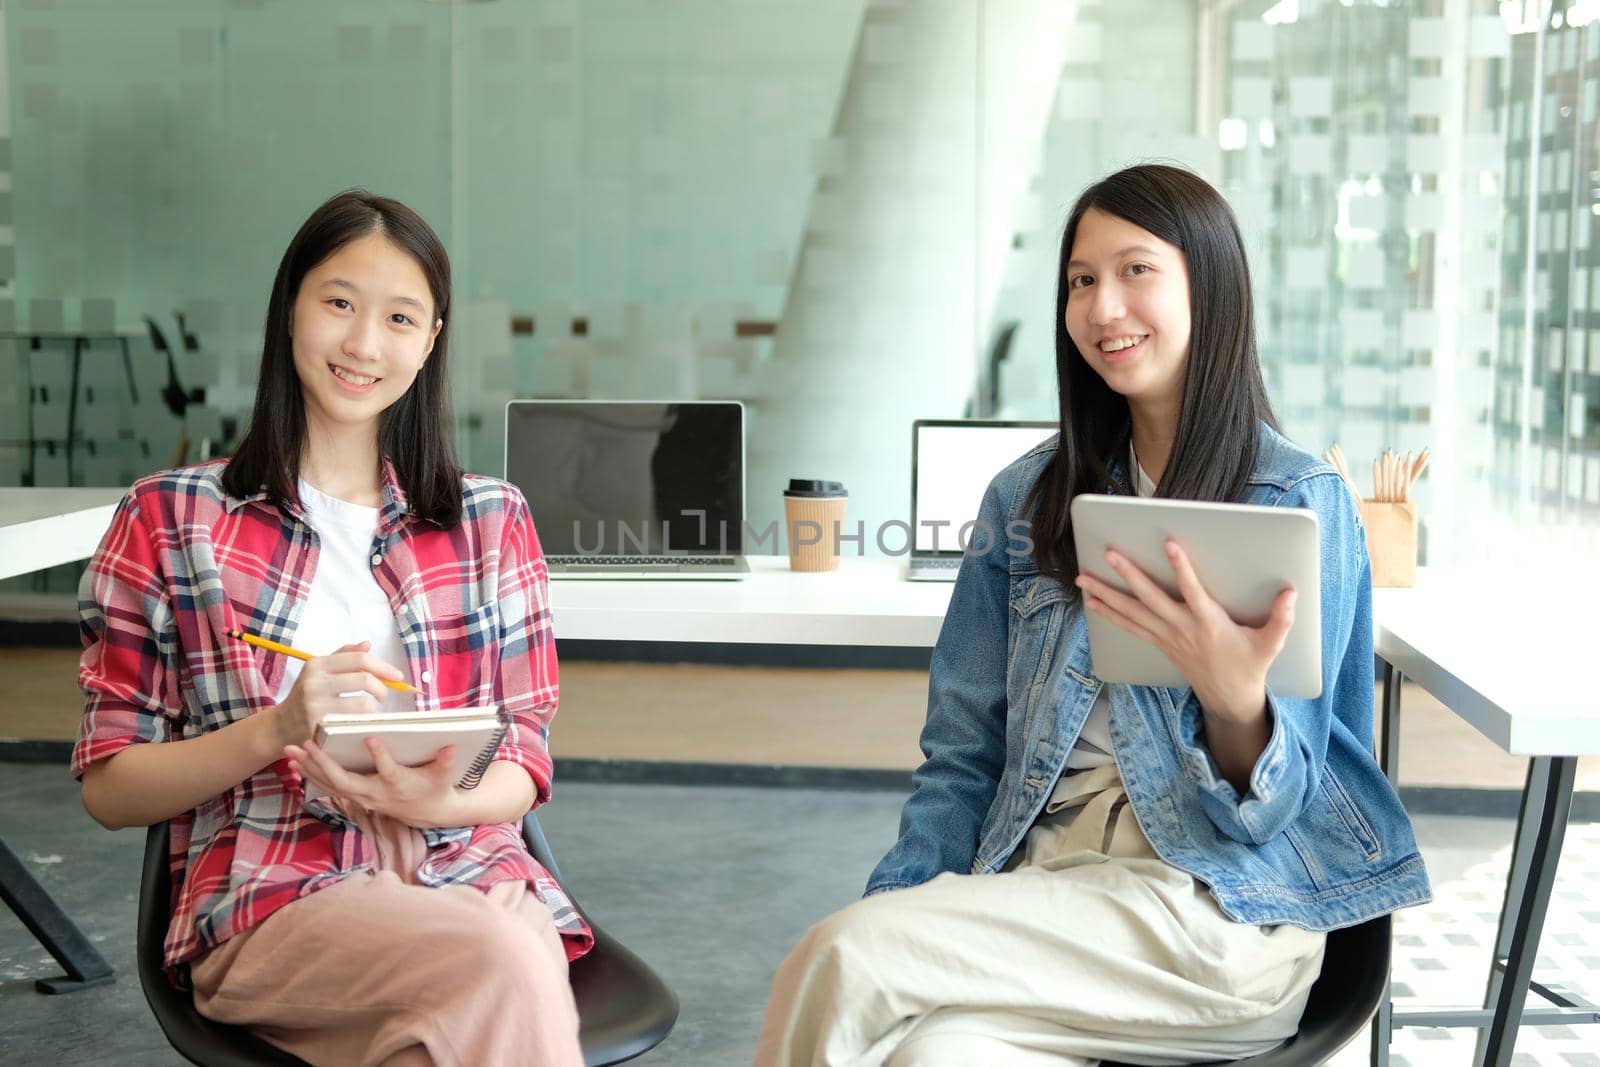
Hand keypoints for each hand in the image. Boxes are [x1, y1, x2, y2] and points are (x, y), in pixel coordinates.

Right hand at [269, 641, 405, 751]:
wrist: (281, 725)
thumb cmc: (307, 695)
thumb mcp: (319, 671)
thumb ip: (343, 656)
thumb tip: (367, 644)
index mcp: (317, 664)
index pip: (359, 659)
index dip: (383, 667)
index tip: (397, 676)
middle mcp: (314, 682)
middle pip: (365, 679)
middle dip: (382, 688)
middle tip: (383, 695)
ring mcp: (315, 705)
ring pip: (364, 704)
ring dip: (373, 708)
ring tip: (368, 710)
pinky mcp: (318, 727)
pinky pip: (354, 723)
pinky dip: (364, 722)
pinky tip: (359, 722)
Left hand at [285, 736, 461, 827]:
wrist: (426, 811)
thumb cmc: (435, 787)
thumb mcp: (444, 775)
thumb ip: (446, 761)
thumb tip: (453, 746)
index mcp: (398, 784)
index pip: (388, 771)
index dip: (380, 756)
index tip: (370, 738)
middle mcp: (375, 793)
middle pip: (346, 781)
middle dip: (324, 763)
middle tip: (306, 744)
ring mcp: (362, 797)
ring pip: (331, 784)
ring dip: (310, 768)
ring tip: (291, 750)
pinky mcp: (354, 796)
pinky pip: (328, 786)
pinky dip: (311, 774)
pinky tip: (295, 761)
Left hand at [1074, 540, 1295, 721]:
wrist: (1228, 697)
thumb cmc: (1250, 665)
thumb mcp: (1270, 644)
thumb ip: (1281, 619)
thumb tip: (1291, 593)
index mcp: (1209, 624)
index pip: (1192, 591)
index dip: (1182, 569)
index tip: (1170, 544)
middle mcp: (1182, 628)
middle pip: (1150, 599)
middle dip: (1128, 575)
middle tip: (1109, 553)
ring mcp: (1167, 636)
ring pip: (1132, 612)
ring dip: (1106, 595)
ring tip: (1082, 578)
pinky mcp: (1159, 642)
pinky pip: (1129, 626)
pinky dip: (1109, 613)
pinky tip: (1092, 601)